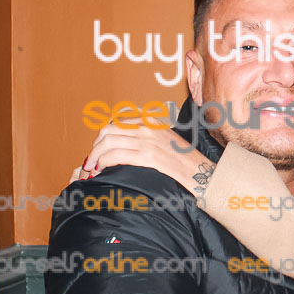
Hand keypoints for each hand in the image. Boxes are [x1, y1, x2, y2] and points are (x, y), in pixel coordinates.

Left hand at [79, 119, 215, 196]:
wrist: (202, 172)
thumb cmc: (185, 162)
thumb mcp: (165, 142)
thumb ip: (147, 139)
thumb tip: (124, 146)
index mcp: (151, 121)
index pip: (115, 124)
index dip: (101, 139)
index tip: (97, 153)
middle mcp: (148, 127)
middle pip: (107, 131)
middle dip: (94, 148)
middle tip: (91, 163)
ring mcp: (148, 141)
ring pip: (108, 143)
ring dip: (94, 157)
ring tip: (92, 170)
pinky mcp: (149, 156)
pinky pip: (116, 155)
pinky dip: (103, 163)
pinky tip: (101, 171)